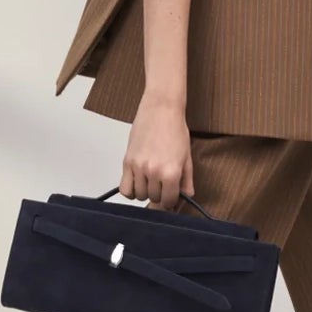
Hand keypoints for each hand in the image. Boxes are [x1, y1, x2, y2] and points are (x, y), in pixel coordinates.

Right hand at [120, 93, 193, 210]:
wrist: (161, 109)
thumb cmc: (175, 129)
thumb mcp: (186, 157)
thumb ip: (186, 179)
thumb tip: (187, 195)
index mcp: (171, 172)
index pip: (169, 201)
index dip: (171, 201)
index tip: (171, 197)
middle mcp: (153, 172)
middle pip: (153, 198)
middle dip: (159, 195)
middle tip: (162, 185)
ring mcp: (138, 167)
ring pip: (139, 195)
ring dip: (145, 191)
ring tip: (150, 180)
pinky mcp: (127, 162)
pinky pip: (124, 188)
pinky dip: (130, 190)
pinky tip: (137, 183)